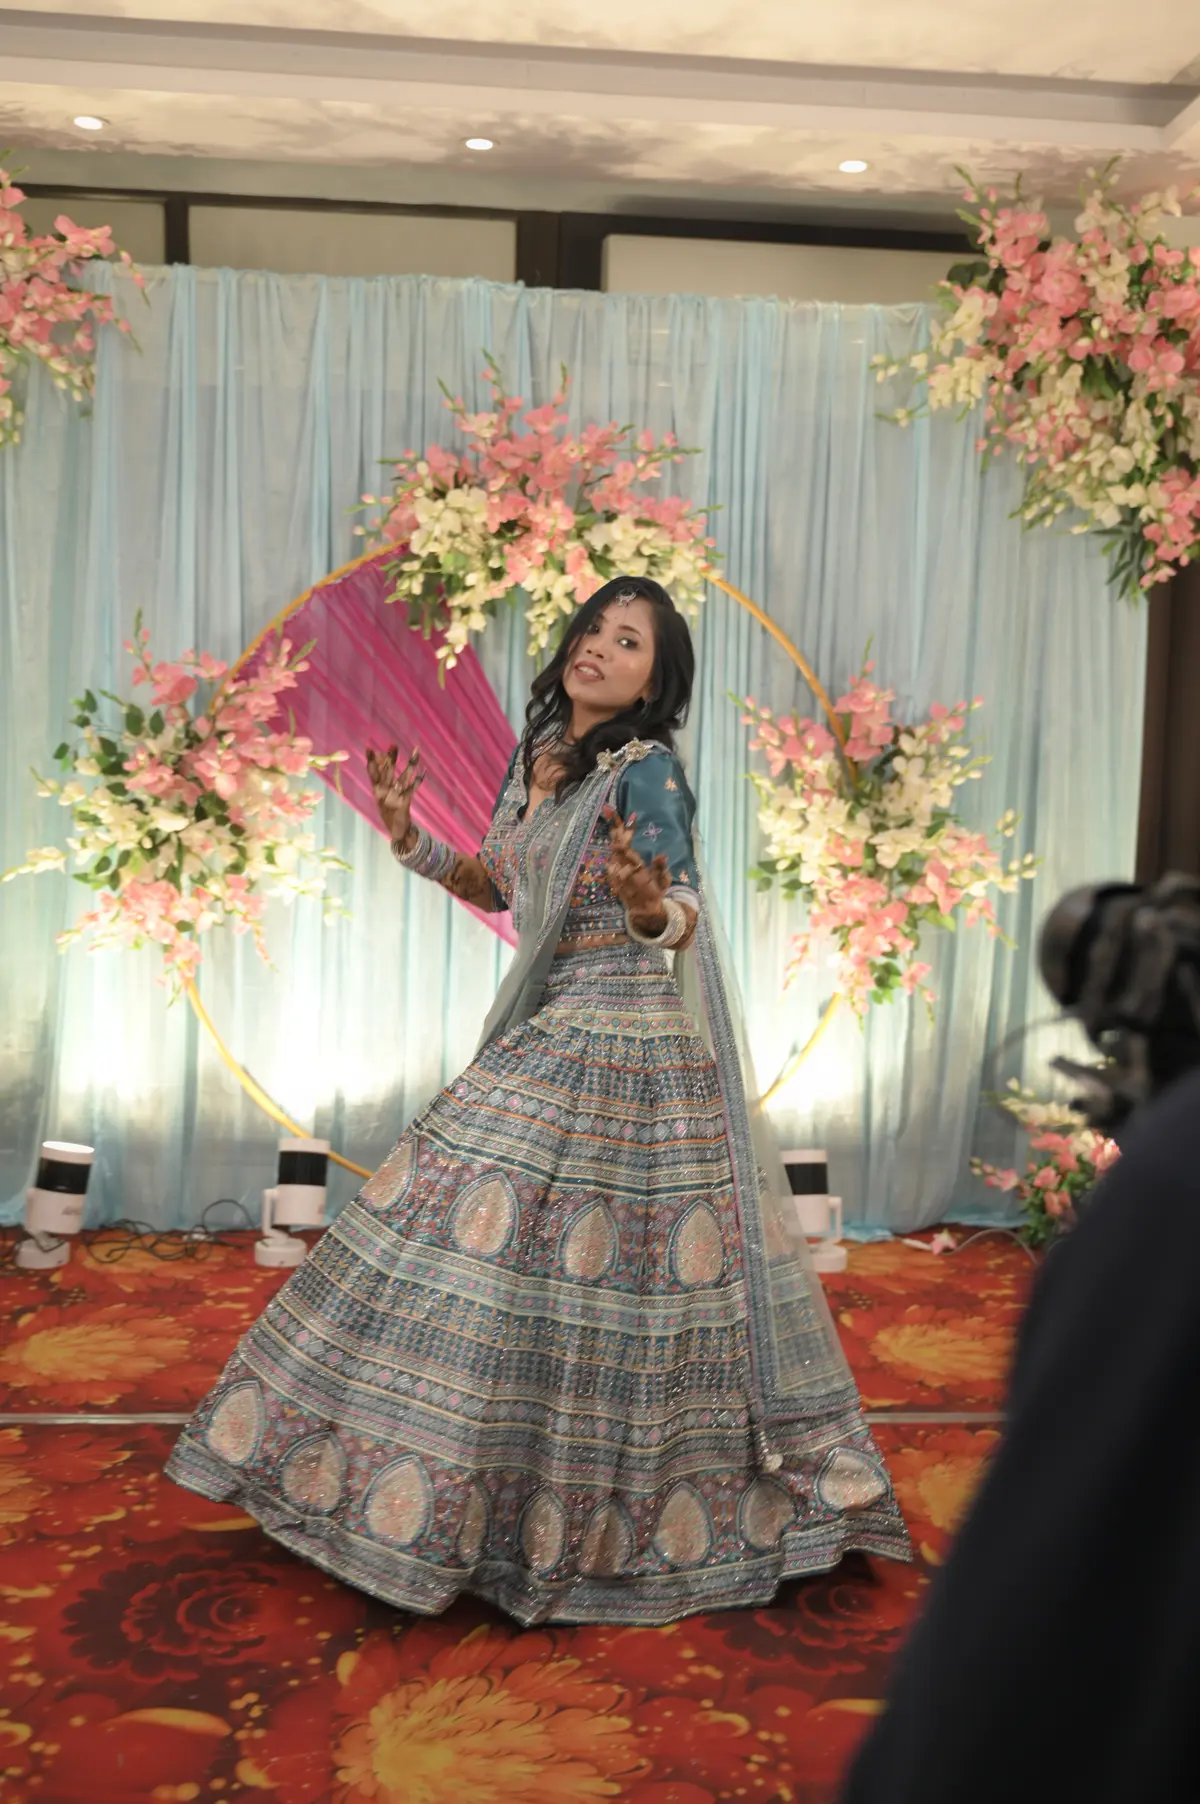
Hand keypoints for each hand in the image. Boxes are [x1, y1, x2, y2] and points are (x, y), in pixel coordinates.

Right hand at [366, 742, 422, 845]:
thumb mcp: (382, 794)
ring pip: (402, 778)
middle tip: (393, 744)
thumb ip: (382, 777)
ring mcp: (394, 797)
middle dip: (391, 759)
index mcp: (376, 790)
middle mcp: (384, 792)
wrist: (396, 830)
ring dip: (410, 765)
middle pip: (387, 772)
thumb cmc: (388, 810)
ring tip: (416, 753)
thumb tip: (382, 758)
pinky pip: (411, 790)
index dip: (370, 761)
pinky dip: (417, 781)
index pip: (372, 773)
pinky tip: (422, 773)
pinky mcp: (404, 803)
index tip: (369, 748)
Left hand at [605, 809, 668, 930]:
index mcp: (638, 872)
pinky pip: (609, 855)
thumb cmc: (656, 892)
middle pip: (617, 846)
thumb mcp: (663, 882)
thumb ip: (661, 868)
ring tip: (609, 812)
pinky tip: (613, 829)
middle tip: (609, 810)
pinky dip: (611, 842)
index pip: (628, 854)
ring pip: (612, 848)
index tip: (625, 825)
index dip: (625, 839)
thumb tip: (661, 855)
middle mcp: (623, 872)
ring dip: (612, 831)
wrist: (644, 910)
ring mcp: (615, 873)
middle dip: (615, 828)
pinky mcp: (611, 874)